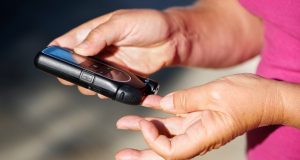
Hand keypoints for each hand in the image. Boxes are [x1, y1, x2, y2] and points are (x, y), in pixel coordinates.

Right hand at [49, 9, 184, 96]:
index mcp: (96, 31)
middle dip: (72, 71)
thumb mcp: (122, 23)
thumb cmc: (149, 24)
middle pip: (76, 63)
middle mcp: (100, 48)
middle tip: (76, 76)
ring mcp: (111, 63)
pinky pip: (108, 84)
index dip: (57, 50)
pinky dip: (104, 89)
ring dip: (89, 82)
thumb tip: (79, 50)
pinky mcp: (122, 75)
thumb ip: (99, 36)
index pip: (69, 40)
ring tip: (94, 84)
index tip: (49, 59)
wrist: (173, 39)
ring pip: (91, 77)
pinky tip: (107, 90)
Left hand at [116, 74, 284, 159]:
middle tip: (121, 154)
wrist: (266, 96)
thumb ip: (187, 100)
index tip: (146, 122)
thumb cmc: (249, 98)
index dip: (154, 141)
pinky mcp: (198, 114)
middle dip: (141, 152)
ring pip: (166, 130)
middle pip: (164, 149)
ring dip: (145, 126)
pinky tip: (147, 104)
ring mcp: (197, 125)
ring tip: (125, 122)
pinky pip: (175, 114)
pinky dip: (160, 109)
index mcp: (204, 136)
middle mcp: (198, 135)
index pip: (171, 151)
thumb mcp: (215, 95)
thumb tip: (164, 105)